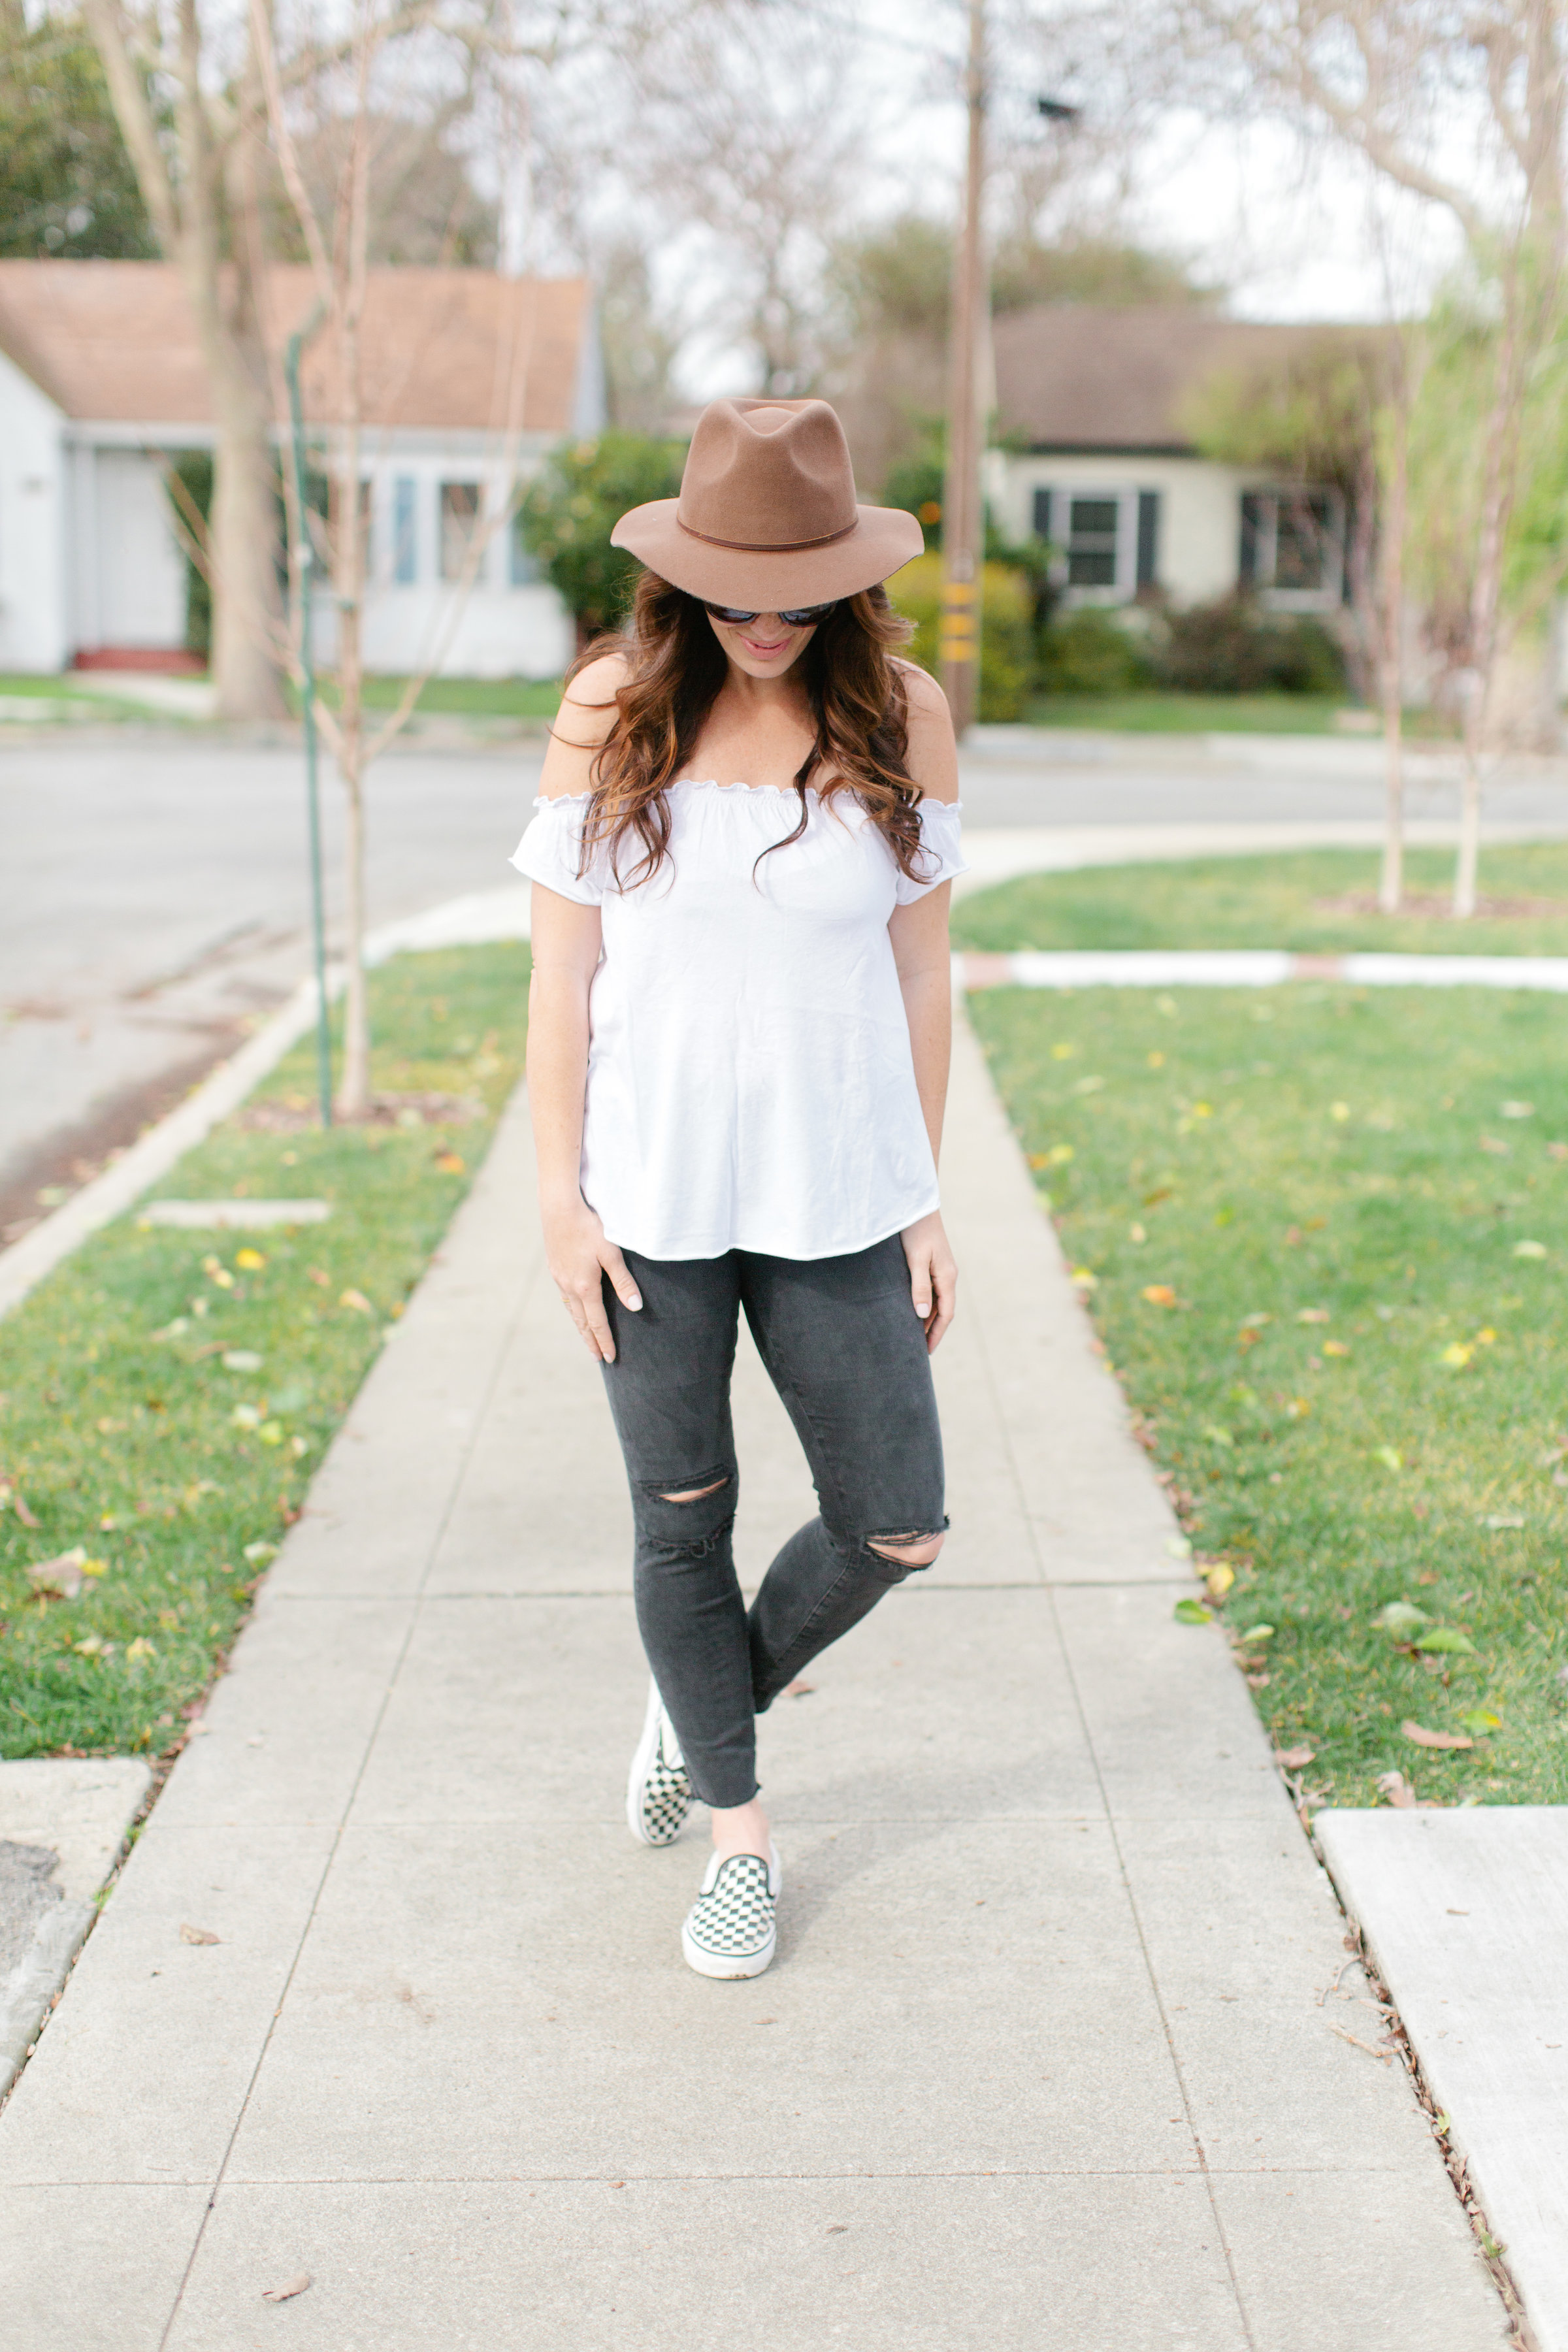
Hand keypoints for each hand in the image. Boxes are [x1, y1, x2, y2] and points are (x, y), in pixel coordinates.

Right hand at [542, 1196, 640, 1362]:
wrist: (559, 1208)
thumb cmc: (589, 1227)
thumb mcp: (612, 1253)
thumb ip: (623, 1282)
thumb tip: (635, 1308)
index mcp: (585, 1287)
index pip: (597, 1323)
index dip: (605, 1341)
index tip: (610, 1358)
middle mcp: (569, 1286)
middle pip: (582, 1322)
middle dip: (591, 1341)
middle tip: (597, 1358)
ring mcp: (559, 1277)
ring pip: (571, 1311)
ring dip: (581, 1327)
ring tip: (587, 1340)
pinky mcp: (555, 1268)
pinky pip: (565, 1297)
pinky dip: (573, 1311)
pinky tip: (576, 1309)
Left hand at [900, 1210, 956, 1352]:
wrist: (917, 1203)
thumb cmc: (915, 1230)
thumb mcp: (916, 1259)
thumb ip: (919, 1287)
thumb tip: (923, 1315)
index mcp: (947, 1276)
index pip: (946, 1314)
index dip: (936, 1333)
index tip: (926, 1351)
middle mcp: (947, 1275)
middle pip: (943, 1310)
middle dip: (932, 1330)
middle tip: (918, 1350)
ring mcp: (941, 1269)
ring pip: (937, 1301)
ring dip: (927, 1318)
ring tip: (914, 1336)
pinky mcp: (933, 1263)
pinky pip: (931, 1290)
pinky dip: (924, 1304)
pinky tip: (912, 1310)